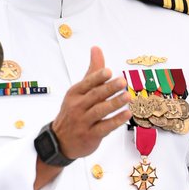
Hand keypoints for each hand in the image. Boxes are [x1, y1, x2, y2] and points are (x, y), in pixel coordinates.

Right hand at [49, 46, 128, 161]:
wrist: (61, 140)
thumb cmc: (74, 111)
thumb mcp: (79, 91)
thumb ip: (92, 71)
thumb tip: (96, 48)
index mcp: (75, 93)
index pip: (87, 83)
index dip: (98, 77)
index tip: (108, 71)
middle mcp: (78, 106)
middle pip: (95, 96)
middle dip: (109, 88)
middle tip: (122, 82)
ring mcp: (84, 121)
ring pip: (100, 111)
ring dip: (114, 103)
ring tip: (128, 96)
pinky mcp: (91, 135)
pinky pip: (105, 127)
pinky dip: (116, 121)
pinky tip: (127, 114)